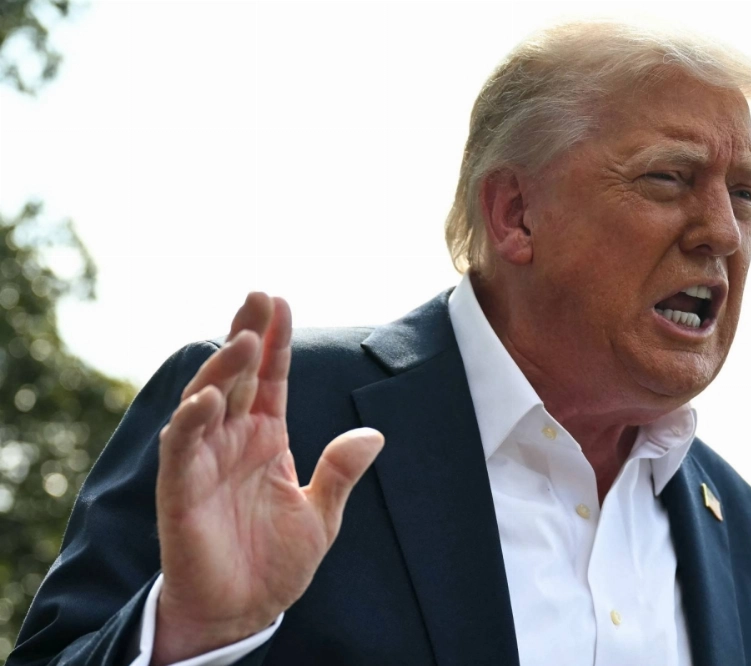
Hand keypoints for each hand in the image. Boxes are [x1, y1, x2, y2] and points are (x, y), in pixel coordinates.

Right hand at [152, 293, 382, 664]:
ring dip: (221, 369)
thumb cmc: (276, 563)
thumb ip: (340, 471)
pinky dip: (191, 422)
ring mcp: (204, 462)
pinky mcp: (180, 491)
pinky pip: (181, 449)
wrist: (242, 612)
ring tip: (243, 339)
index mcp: (266, 439)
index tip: (280, 302)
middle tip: (257, 297)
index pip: (270, 380)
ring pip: (206, 401)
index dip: (275, 342)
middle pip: (236, 376)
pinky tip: (208, 398)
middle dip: (245, 335)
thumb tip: (374, 434)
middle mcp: (232, 441)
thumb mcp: (321, 514)